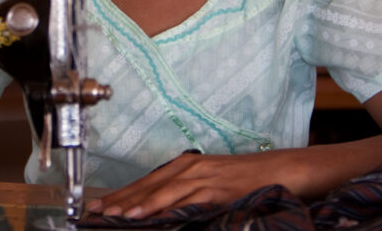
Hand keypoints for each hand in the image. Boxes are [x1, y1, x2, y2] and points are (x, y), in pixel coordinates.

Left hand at [86, 150, 306, 219]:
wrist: (285, 168)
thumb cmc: (248, 177)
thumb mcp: (212, 184)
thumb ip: (187, 194)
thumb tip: (163, 210)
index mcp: (186, 165)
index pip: (147, 182)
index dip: (122, 194)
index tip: (101, 205)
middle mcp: (190, 168)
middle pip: (148, 186)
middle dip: (121, 200)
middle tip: (96, 212)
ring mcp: (205, 178)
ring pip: (163, 193)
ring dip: (138, 206)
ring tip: (117, 216)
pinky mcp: (219, 190)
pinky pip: (188, 201)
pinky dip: (168, 209)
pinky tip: (152, 216)